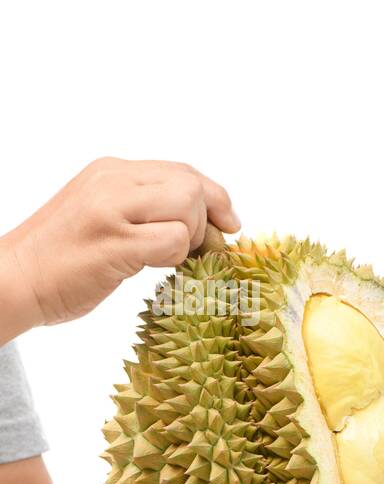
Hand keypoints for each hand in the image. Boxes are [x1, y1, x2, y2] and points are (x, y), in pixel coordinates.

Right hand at [0, 157, 239, 332]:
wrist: (14, 279)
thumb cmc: (64, 258)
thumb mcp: (105, 215)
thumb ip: (146, 207)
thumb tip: (207, 220)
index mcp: (110, 171)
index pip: (183, 171)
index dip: (215, 196)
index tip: (230, 223)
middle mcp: (111, 180)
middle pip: (191, 185)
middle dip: (209, 219)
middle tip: (200, 249)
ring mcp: (111, 209)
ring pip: (188, 206)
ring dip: (192, 238)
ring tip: (164, 257)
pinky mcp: (113, 242)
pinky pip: (174, 240)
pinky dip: (176, 257)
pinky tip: (151, 267)